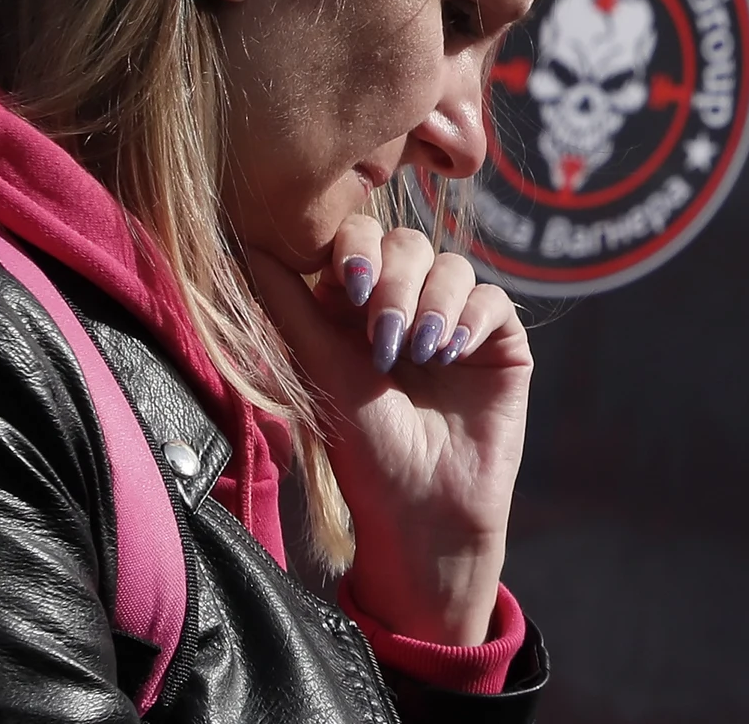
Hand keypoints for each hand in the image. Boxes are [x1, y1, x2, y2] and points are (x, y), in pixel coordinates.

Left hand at [245, 216, 533, 645]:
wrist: (424, 509)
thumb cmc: (364, 451)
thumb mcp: (321, 369)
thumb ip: (289, 303)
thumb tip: (248, 243)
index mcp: (356, 307)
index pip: (360, 239)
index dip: (358, 247)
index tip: (350, 286)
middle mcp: (408, 305)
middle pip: (409, 244)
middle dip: (396, 283)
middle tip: (386, 341)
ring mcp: (456, 321)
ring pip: (453, 266)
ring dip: (434, 305)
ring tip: (422, 356)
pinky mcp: (500, 341)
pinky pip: (493, 299)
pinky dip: (471, 319)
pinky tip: (453, 356)